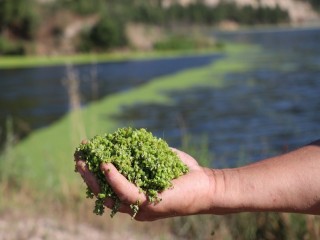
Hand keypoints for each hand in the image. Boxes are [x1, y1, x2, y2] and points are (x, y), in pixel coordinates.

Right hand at [75, 148, 215, 220]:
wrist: (207, 186)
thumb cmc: (184, 172)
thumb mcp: (159, 159)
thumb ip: (143, 153)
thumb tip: (130, 139)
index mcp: (135, 193)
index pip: (108, 184)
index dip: (94, 169)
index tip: (87, 152)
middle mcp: (134, 203)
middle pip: (103, 191)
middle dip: (87, 174)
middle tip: (78, 157)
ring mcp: (140, 206)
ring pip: (109, 194)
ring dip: (94, 177)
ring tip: (85, 161)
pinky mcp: (148, 205)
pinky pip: (126, 191)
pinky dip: (114, 178)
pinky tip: (106, 164)